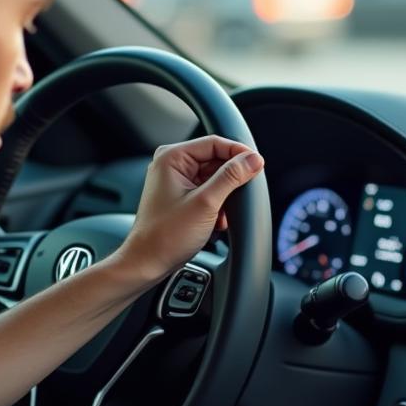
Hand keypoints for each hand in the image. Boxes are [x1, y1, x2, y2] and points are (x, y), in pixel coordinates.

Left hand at [115, 135, 264, 285]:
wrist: (148, 263)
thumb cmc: (166, 235)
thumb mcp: (206, 203)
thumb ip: (231, 177)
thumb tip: (253, 160)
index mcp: (172, 158)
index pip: (215, 143)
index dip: (239, 153)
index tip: (258, 164)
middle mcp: (172, 165)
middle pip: (216, 159)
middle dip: (231, 179)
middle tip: (243, 194)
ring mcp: (176, 181)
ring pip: (214, 177)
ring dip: (225, 195)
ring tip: (222, 214)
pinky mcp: (181, 197)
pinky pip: (208, 191)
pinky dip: (217, 204)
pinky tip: (217, 220)